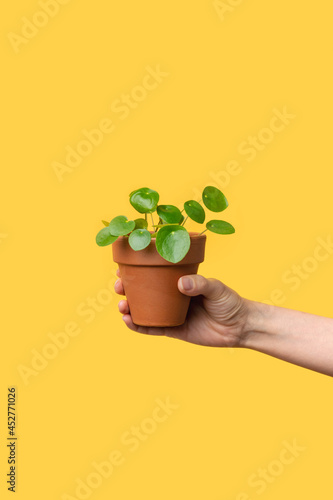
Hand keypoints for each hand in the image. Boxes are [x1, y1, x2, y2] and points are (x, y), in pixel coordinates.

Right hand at [114, 270, 250, 347]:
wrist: (240, 326)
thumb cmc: (230, 302)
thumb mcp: (216, 288)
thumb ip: (199, 284)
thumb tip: (180, 284)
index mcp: (178, 282)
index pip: (153, 274)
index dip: (136, 271)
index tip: (122, 268)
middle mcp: (171, 297)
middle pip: (143, 292)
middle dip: (127, 288)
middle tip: (119, 286)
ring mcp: (170, 314)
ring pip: (143, 310)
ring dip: (128, 307)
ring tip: (122, 305)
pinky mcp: (174, 330)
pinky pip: (152, 328)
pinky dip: (138, 326)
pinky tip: (127, 321)